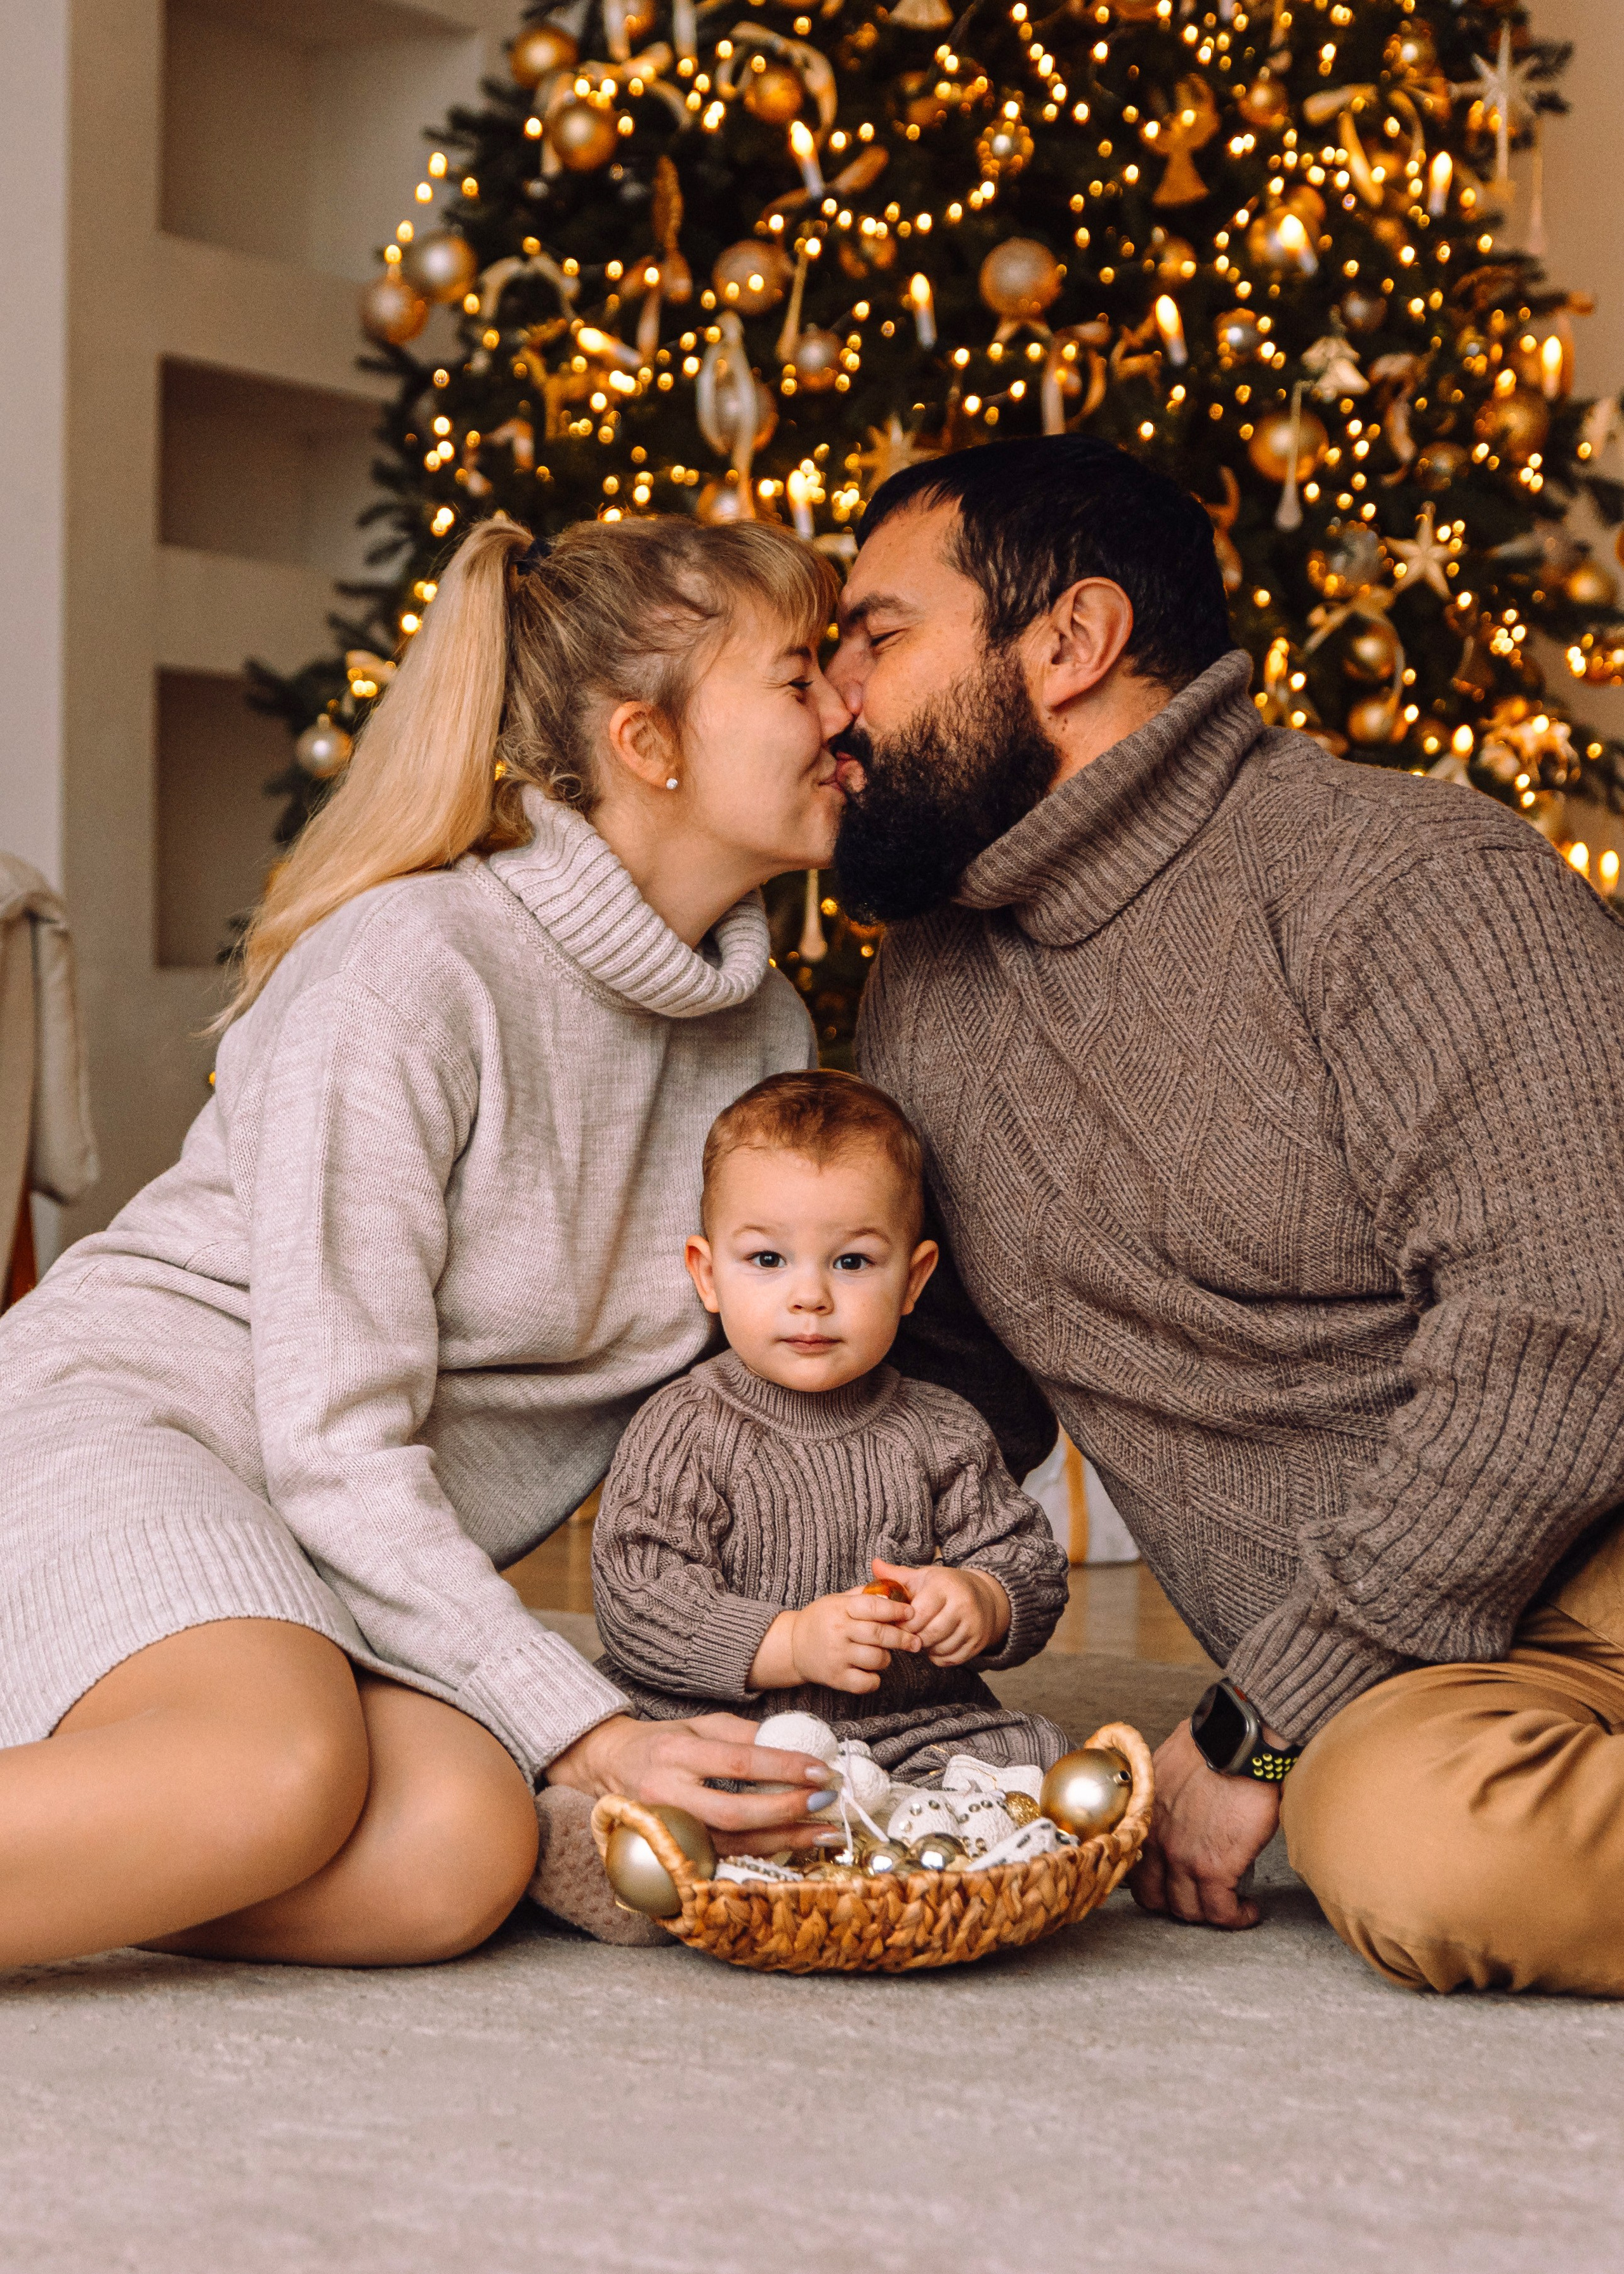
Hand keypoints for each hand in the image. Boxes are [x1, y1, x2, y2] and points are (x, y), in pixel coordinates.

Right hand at [545, 1712, 839, 1853]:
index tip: (821, 1770)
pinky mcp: (673, 1852)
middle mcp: (668, 1794)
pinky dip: (763, 1853)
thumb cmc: (662, 1742)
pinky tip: (794, 1846)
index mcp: (677, 1753)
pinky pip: (724, 1857)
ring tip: (825, 1833)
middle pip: (734, 1812)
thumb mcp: (699, 1724)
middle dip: (786, 1810)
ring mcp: (668, 1829)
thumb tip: (796, 1746)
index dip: (783, 1767)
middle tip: (826, 1801)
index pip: (737, 1761)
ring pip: (731, 1844)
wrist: (608, 1767)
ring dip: (784, 1840)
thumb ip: (744, 1734)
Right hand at [747, 1589, 918, 1694]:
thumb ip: (864, 1595)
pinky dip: (874, 1679)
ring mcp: (837, 1657)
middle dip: (902, 1638)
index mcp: (840, 1609)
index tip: (911, 1613)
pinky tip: (871, 1672)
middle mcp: (838, 1632)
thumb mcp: (837, 1600)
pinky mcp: (836, 1678)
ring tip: (883, 1654)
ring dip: (886, 1658)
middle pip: (879, 1634)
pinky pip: (865, 1683)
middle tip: (915, 1641)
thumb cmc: (820, 1620)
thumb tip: (894, 1590)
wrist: (793, 1646)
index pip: (873, 1607)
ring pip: (876, 1659)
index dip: (896, 1609)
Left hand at [871, 1557, 1009, 1666]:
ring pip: (940, 1648)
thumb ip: (896, 1575)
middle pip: (929, 1634)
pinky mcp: (978, 1641)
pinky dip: (939, 1657)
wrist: (983, 1597)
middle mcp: (963, 1604)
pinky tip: (936, 1645)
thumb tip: (874, 1564)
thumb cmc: (945, 1587)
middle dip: (913, 1638)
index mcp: (945, 1586)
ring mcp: (973, 1624)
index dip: (904, 1623)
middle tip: (908, 1634)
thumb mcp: (922, 1576)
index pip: (918, 1614)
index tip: (898, 1623)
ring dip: (926, 1649)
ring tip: (922, 1637)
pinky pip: (951, 1659)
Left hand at [1128, 1718, 1280, 1929]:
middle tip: (1201, 1899)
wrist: (1237, 1744)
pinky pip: (1222, 1912)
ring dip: (1211, 1914)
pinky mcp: (1215, 1869)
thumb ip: (1161, 1796)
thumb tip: (1173, 1802)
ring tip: (1230, 1906)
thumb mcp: (1166, 1769)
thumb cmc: (1210, 1746)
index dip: (1154, 1885)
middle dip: (1179, 1904)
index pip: (1134, 1872)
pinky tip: (1249, 1909)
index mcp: (1142, 1820)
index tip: (1171, 1886)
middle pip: (1157, 1899)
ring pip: (1190, 1911)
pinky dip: (1237, 1916)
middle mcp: (1155, 1843)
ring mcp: (1183, 1859)